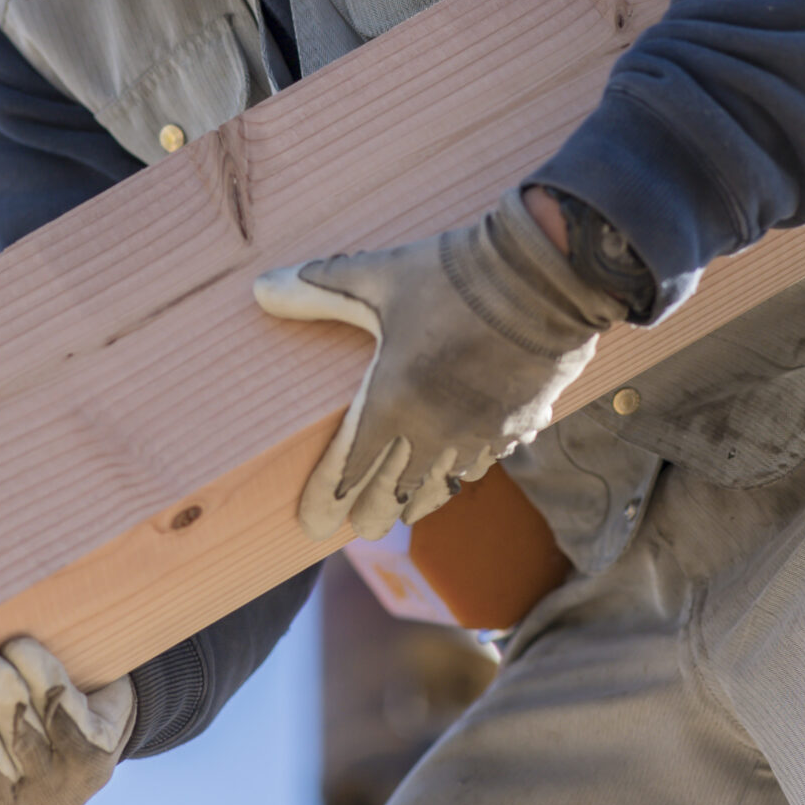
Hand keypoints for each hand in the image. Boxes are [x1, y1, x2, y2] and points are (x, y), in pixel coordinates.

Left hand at [254, 188, 623, 540]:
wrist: (545, 277)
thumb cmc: (453, 275)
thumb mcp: (377, 276)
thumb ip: (316, 290)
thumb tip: (260, 290)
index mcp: (391, 401)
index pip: (346, 469)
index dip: (325, 501)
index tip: (311, 525)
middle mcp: (433, 430)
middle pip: (391, 493)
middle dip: (370, 515)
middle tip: (356, 529)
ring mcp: (479, 434)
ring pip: (439, 487)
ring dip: (416, 503)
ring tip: (402, 514)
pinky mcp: (518, 425)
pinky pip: (483, 463)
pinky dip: (462, 474)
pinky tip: (459, 474)